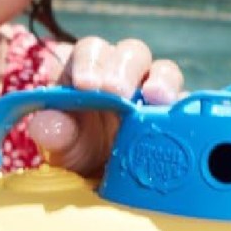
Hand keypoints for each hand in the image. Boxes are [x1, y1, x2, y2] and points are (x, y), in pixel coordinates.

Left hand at [29, 36, 184, 176]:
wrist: (104, 179)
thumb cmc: (78, 150)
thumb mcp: (60, 144)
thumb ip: (52, 132)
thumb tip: (45, 124)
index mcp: (89, 70)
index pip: (91, 51)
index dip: (90, 62)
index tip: (86, 85)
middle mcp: (123, 73)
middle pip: (131, 53)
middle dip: (124, 70)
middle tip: (118, 92)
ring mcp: (152, 91)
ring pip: (163, 70)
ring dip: (162, 81)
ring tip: (156, 98)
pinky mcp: (175, 112)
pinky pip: (186, 102)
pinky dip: (183, 107)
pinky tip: (178, 120)